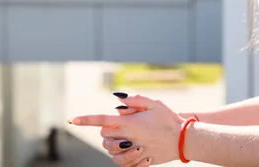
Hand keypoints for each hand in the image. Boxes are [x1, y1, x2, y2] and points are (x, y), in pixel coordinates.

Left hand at [69, 94, 183, 165]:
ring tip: (125, 141)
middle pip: (105, 137)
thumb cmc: (169, 118)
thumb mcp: (154, 103)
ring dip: (114, 147)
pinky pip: (124, 164)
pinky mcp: (141, 161)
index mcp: (130, 122)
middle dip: (106, 132)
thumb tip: (117, 98)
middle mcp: (130, 137)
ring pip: (112, 153)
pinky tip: (132, 151)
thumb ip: (134, 100)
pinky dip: (124, 158)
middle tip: (117, 127)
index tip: (72, 119)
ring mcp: (135, 150)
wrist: (185, 138)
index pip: (102, 120)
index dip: (86, 119)